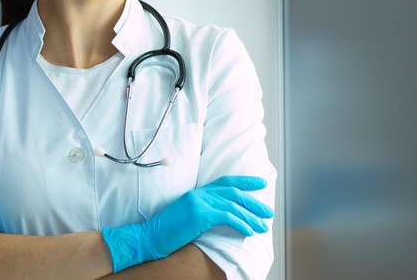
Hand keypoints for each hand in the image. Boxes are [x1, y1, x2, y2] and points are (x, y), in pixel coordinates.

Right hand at [102, 175, 272, 271]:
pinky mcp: (200, 214)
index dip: (244, 181)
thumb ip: (203, 212)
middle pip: (234, 193)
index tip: (260, 183)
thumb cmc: (166, 232)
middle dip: (254, 202)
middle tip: (268, 211)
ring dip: (251, 217)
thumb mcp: (186, 217)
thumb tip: (222, 218)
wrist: (148, 236)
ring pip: (233, 206)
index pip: (225, 182)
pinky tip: (249, 231)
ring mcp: (199, 202)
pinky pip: (227, 217)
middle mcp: (199, 194)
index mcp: (196, 193)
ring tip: (263, 226)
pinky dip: (241, 224)